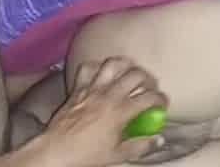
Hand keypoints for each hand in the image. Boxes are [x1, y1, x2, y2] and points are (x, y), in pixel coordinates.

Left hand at [44, 57, 168, 166]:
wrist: (56, 150)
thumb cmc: (87, 155)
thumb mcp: (118, 156)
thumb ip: (141, 146)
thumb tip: (159, 139)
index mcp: (121, 112)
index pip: (149, 98)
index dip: (161, 98)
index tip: (163, 103)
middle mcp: (108, 95)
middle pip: (135, 75)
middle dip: (148, 78)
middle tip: (150, 87)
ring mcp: (92, 88)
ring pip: (113, 64)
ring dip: (126, 65)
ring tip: (130, 71)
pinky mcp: (78, 87)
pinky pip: (88, 67)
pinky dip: (97, 66)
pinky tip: (102, 72)